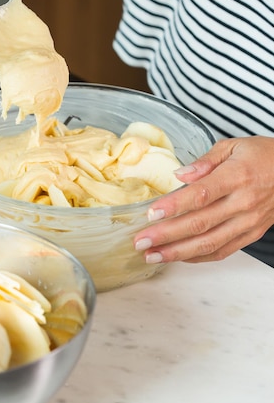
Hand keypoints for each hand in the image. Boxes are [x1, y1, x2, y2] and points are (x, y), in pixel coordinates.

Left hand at [134, 136, 273, 262]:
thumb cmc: (263, 155)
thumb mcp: (233, 146)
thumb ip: (204, 161)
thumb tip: (179, 174)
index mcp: (236, 177)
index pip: (201, 195)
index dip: (174, 205)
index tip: (151, 214)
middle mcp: (243, 203)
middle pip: (200, 224)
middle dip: (167, 236)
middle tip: (140, 242)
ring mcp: (248, 222)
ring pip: (209, 243)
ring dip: (177, 253)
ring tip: (152, 256)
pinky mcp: (251, 234)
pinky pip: (223, 251)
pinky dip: (198, 257)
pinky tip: (177, 257)